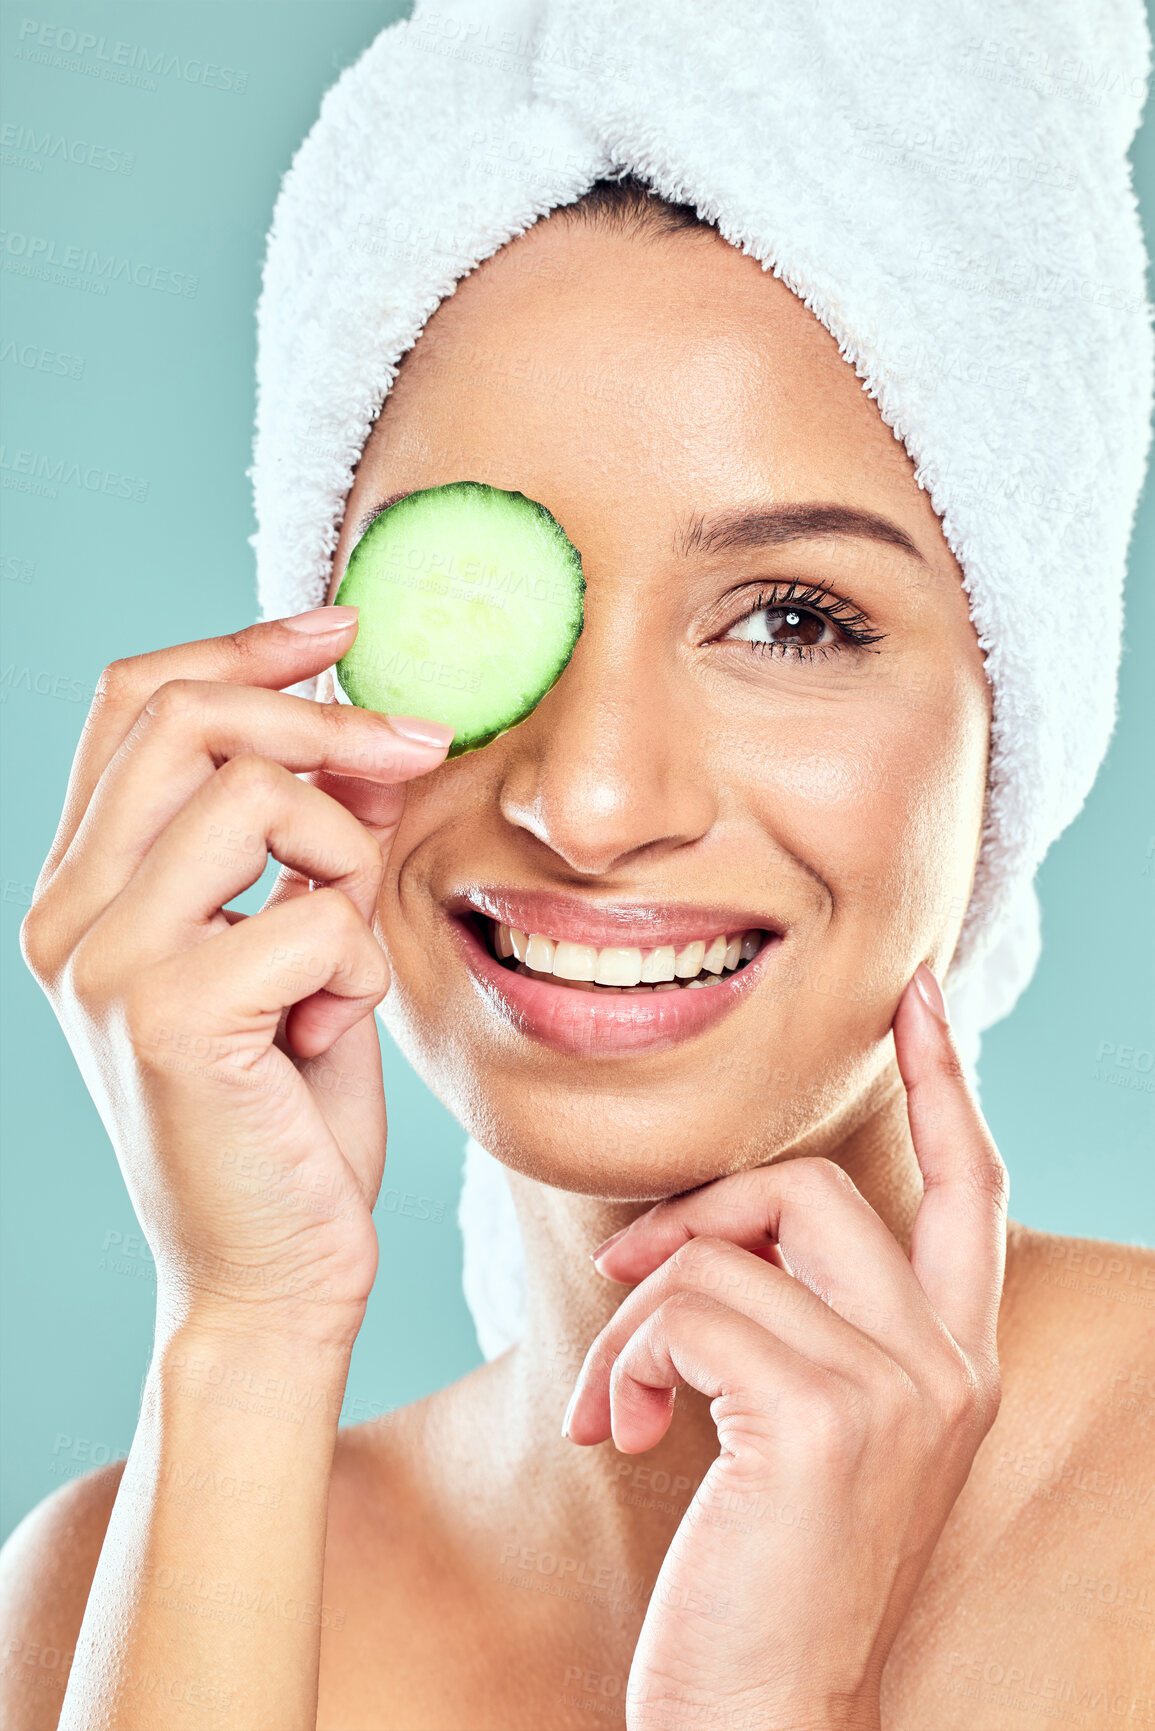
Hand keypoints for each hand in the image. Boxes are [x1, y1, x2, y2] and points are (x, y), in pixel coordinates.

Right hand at [21, 610, 452, 1346]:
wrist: (271, 1277)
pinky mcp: (165, 1016)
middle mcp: (66, 914)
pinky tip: (335, 1030)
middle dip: (324, 719)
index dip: (244, 646)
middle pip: (186, 716)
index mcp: (84, 886)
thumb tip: (371, 727)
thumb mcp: (304, 944)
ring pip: (253, 797)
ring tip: (344, 957)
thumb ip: (316, 835)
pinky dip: (357, 961)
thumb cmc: (288, 1116)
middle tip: (416, 747)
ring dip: (345, 858)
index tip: (343, 626)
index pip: (136, 701)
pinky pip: (310, 913)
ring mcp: (103, 963)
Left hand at [562, 966, 1007, 1730]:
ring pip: (730, 1247)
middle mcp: (946, 1365)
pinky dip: (621, 1360)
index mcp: (952, 1362)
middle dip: (704, 1212)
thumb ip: (801, 1323)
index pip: (970, 1186)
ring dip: (639, 1315)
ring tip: (611, 1402)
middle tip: (629, 1276)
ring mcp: (895, 1388)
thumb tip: (712, 1226)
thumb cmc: (761, 1578)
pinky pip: (686, 1308)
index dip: (947, 1083)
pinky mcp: (821, 1416)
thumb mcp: (804, 1431)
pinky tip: (611, 1432)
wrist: (760, 1723)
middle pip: (816, 1187)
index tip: (919, 997)